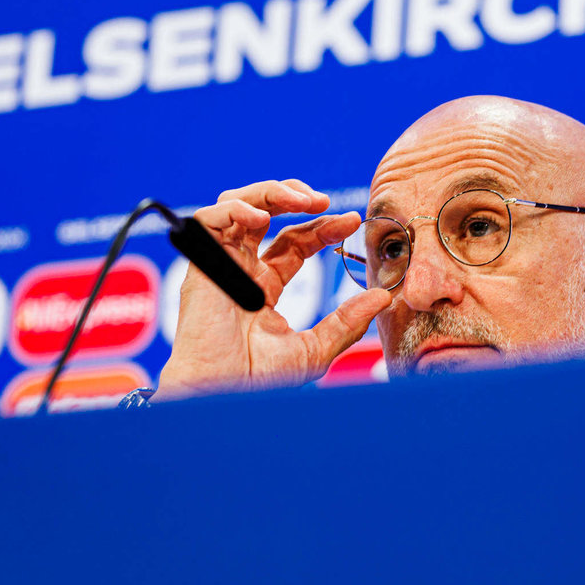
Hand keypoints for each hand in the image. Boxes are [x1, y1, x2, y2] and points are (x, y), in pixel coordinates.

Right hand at [153, 179, 391, 399]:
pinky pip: (209, 219)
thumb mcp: (316, 348)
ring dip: (269, 192)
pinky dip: (234, 209)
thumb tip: (384, 296)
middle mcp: (242, 267)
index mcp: (265, 284)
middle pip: (266, 210)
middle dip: (295, 196)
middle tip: (324, 201)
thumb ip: (347, 321)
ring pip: (237, 203)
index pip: (296, 240)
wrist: (222, 392)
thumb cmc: (258, 378)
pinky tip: (261, 219)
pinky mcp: (200, 263)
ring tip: (300, 200)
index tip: (352, 221)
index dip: (323, 226)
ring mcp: (220, 262)